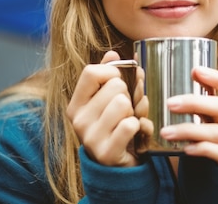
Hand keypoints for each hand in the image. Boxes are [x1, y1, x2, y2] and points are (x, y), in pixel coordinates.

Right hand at [66, 51, 151, 166]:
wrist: (118, 166)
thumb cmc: (115, 125)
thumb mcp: (109, 99)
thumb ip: (109, 75)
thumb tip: (112, 53)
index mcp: (76, 104)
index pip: (92, 72)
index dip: (114, 71)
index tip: (121, 80)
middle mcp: (78, 120)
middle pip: (115, 86)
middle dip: (130, 94)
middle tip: (130, 107)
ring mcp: (90, 137)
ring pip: (123, 103)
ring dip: (135, 111)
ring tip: (132, 119)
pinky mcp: (106, 152)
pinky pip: (131, 124)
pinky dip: (141, 126)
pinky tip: (137, 133)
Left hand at [159, 66, 217, 165]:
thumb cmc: (209, 143)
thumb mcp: (207, 122)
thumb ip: (197, 106)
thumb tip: (167, 85)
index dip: (217, 78)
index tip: (195, 70)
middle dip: (195, 102)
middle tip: (170, 103)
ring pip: (216, 132)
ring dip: (189, 129)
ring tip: (165, 132)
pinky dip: (202, 149)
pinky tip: (186, 149)